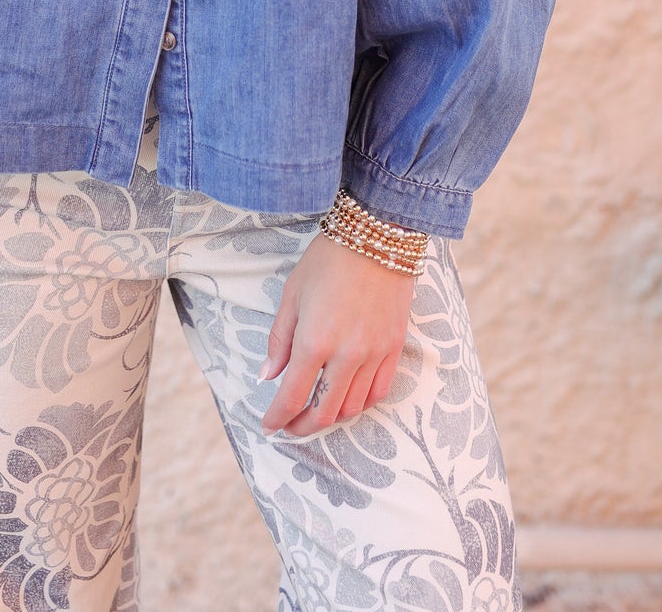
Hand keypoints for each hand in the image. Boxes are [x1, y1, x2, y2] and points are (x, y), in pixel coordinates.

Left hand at [259, 231, 415, 437]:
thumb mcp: (292, 294)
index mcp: (314, 341)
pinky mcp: (395, 348)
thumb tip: (267, 375)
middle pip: (324, 412)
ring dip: (332, 417)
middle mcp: (346, 356)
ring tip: (317, 410)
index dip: (277, 418)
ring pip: (353, 408)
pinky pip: (379, 392)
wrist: (377, 235)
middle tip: (290, 425)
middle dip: (302, 426)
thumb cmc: (328, 260)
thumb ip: (279, 339)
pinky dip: (362, 403)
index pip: (292, 397)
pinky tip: (348, 397)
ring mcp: (374, 354)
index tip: (268, 426)